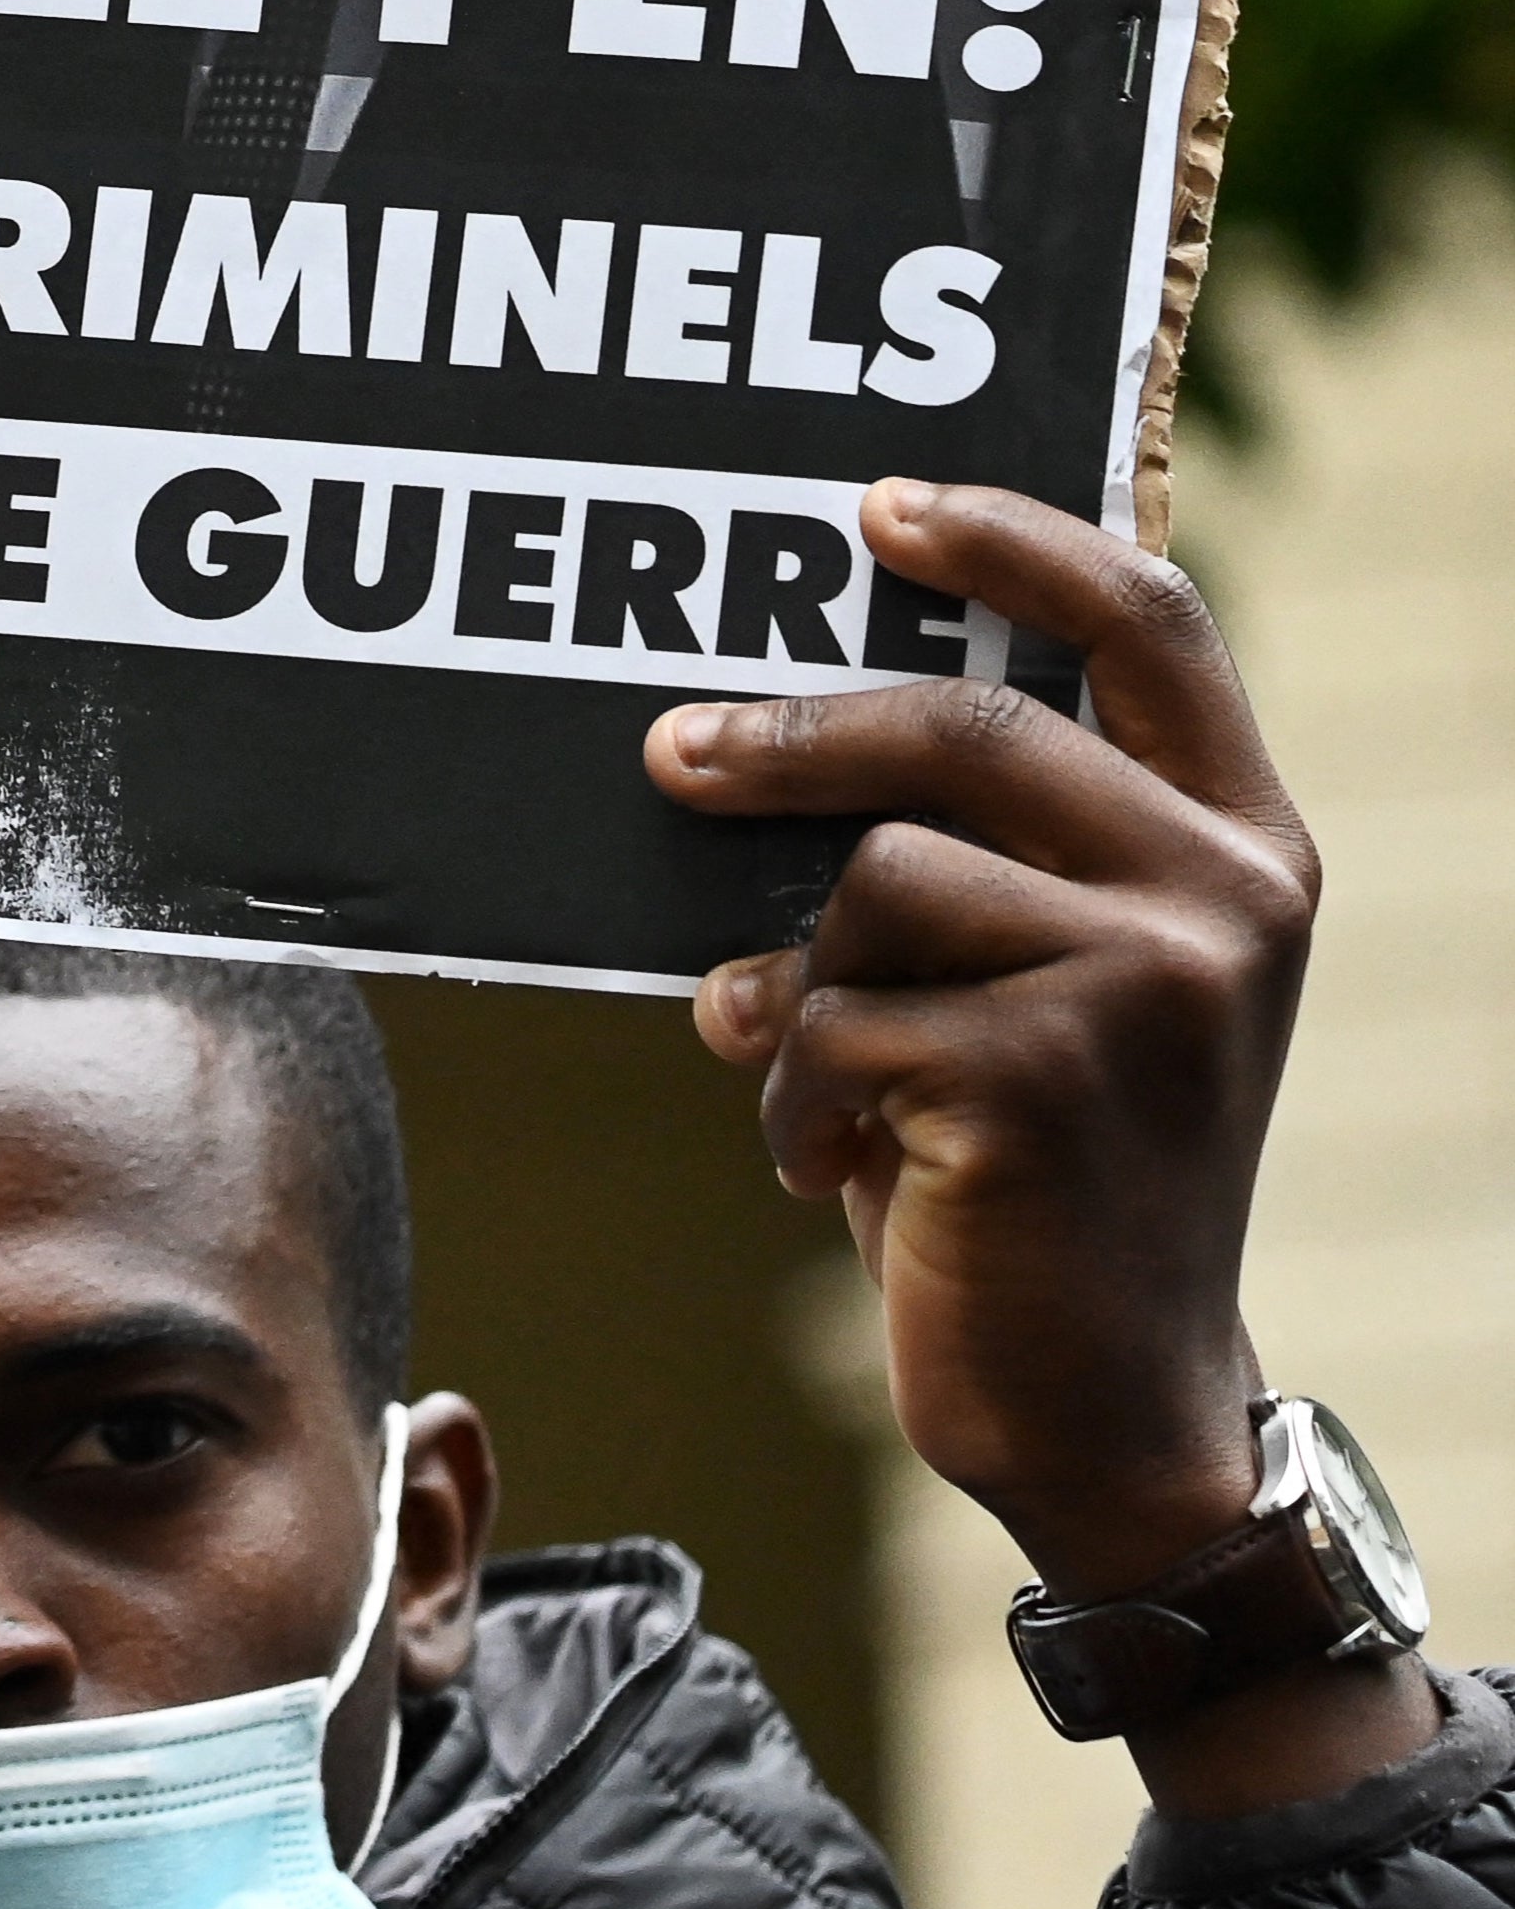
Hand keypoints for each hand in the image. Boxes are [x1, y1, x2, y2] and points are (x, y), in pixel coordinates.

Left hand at [643, 482, 1421, 1812]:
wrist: (1106, 1402)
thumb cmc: (1038, 1180)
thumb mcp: (1044, 990)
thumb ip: (981, 859)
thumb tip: (763, 732)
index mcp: (1240, 844)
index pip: (1149, 624)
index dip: (1010, 543)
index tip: (874, 506)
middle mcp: (1225, 894)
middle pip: (962, 730)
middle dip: (791, 738)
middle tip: (669, 754)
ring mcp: (1149, 984)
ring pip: (875, 883)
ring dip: (793, 988)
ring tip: (805, 1077)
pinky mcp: (1047, 1077)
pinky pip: (836, 1018)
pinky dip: (793, 1092)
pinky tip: (826, 1165)